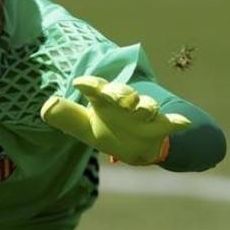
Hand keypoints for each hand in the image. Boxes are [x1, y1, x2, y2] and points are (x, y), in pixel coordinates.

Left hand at [41, 76, 189, 164]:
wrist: (135, 145)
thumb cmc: (108, 129)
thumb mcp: (84, 126)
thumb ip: (66, 116)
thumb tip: (46, 106)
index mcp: (104, 99)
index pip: (96, 87)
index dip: (89, 85)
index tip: (79, 83)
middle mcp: (125, 102)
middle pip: (123, 93)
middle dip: (119, 93)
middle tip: (113, 96)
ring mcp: (143, 114)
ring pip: (146, 106)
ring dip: (144, 106)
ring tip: (141, 109)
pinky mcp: (159, 126)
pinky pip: (169, 123)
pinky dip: (176, 122)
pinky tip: (183, 122)